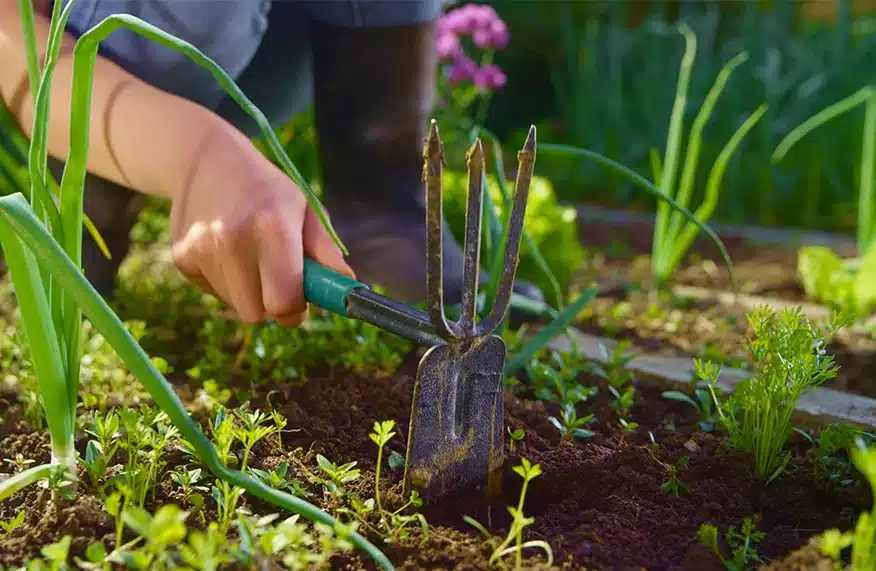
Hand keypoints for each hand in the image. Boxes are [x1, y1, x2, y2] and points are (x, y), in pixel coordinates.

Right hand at [169, 127, 352, 326]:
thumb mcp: (304, 209)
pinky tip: (226, 251)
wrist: (205, 160)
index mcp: (273, 228)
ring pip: (235, 306)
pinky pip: (213, 292)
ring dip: (249, 293)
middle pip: (257, 315)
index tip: (300, 303)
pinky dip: (225, 281)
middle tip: (278, 282)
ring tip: (250, 256)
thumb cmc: (267, 190)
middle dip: (272, 306)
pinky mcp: (181, 258)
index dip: (296, 311)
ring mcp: (201, 250)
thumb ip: (326, 252)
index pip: (284, 302)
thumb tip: (349, 288)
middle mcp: (232, 241)